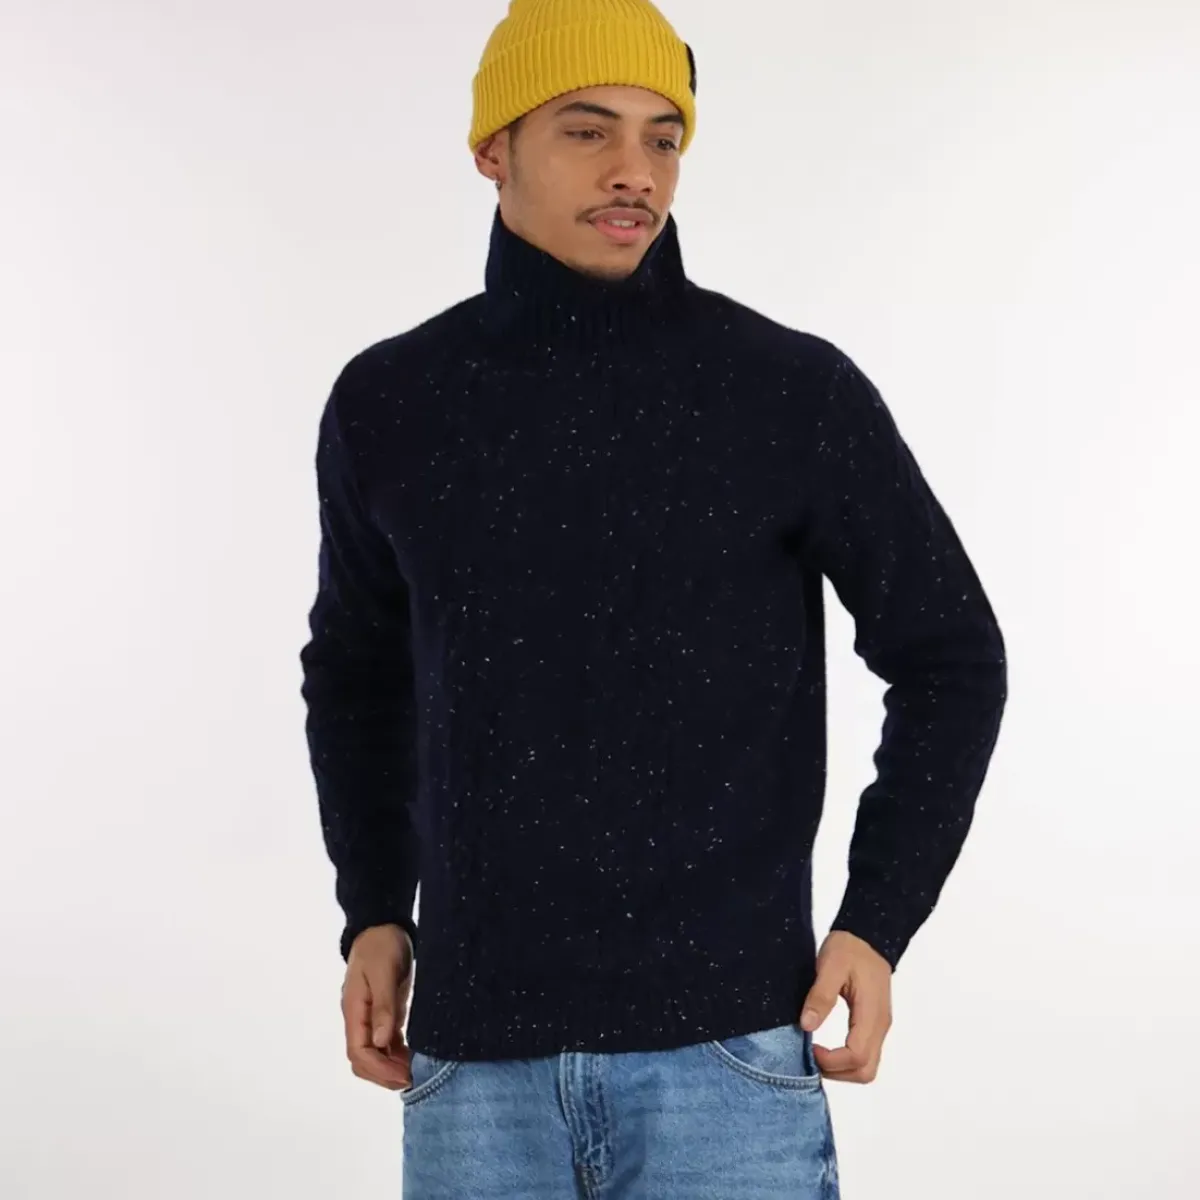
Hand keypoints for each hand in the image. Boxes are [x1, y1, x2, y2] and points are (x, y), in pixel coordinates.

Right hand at [342, 924, 414, 1090]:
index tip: (403, 1076)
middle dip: (384, 1074)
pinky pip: (386, 1041)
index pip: (358, 1052)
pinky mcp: (384, 1011)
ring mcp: (370, 1016)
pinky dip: (397, 1054)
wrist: (383, 925)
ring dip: (391, 1067)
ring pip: (375, 1053)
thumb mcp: (384, 972)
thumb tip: (379, 1042)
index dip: (379, 1069)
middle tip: (412, 1079)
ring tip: (415, 1073)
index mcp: (354, 1010)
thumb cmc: (382, 945)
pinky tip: (412, 1058)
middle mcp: (359, 1017)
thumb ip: (383, 1006)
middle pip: (364, 1059)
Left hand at [799, 930, 891, 1083]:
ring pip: (867, 1066)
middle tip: (811, 1057)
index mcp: (871, 1014)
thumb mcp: (830, 966)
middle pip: (866, 1071)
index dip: (832, 1062)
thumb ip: (820, 996)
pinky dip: (846, 1059)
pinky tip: (827, 1047)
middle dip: (837, 1072)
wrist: (868, 936)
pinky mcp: (874, 1024)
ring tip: (816, 1053)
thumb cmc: (850, 948)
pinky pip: (865, 1053)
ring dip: (841, 1069)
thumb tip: (807, 1025)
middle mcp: (880, 1026)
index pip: (857, 1056)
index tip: (809, 1049)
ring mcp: (879, 1026)